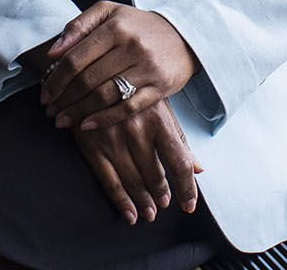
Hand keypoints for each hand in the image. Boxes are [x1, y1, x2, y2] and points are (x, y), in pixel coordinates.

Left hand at [35, 1, 198, 129]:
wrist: (184, 34)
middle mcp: (132, 47)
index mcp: (116, 27)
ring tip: (62, 119)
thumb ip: (78, 26)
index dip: (56, 79)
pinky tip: (87, 125)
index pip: (76, 58)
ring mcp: (147, 69)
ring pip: (104, 96)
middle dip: (63, 98)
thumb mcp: (109, 12)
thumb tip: (53, 51)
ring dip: (79, 111)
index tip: (45, 92)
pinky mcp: (160, 88)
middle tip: (50, 109)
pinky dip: (104, 119)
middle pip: (88, 80)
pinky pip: (127, 108)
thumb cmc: (139, 25)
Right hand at [71, 98, 203, 224]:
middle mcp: (137, 129)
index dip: (187, 187)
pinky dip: (121, 202)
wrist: (87, 72)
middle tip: (164, 205)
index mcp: (158, 117)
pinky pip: (109, 182)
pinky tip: (129, 214)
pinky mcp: (91, 146)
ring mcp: (113, 139)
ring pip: (133, 181)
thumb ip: (177, 137)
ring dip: (143, 201)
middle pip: (155, 174)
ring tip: (149, 213)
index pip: (180, 160)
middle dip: (162, 194)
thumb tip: (199, 168)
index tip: (189, 204)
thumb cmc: (129, 88)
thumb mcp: (157, 104)